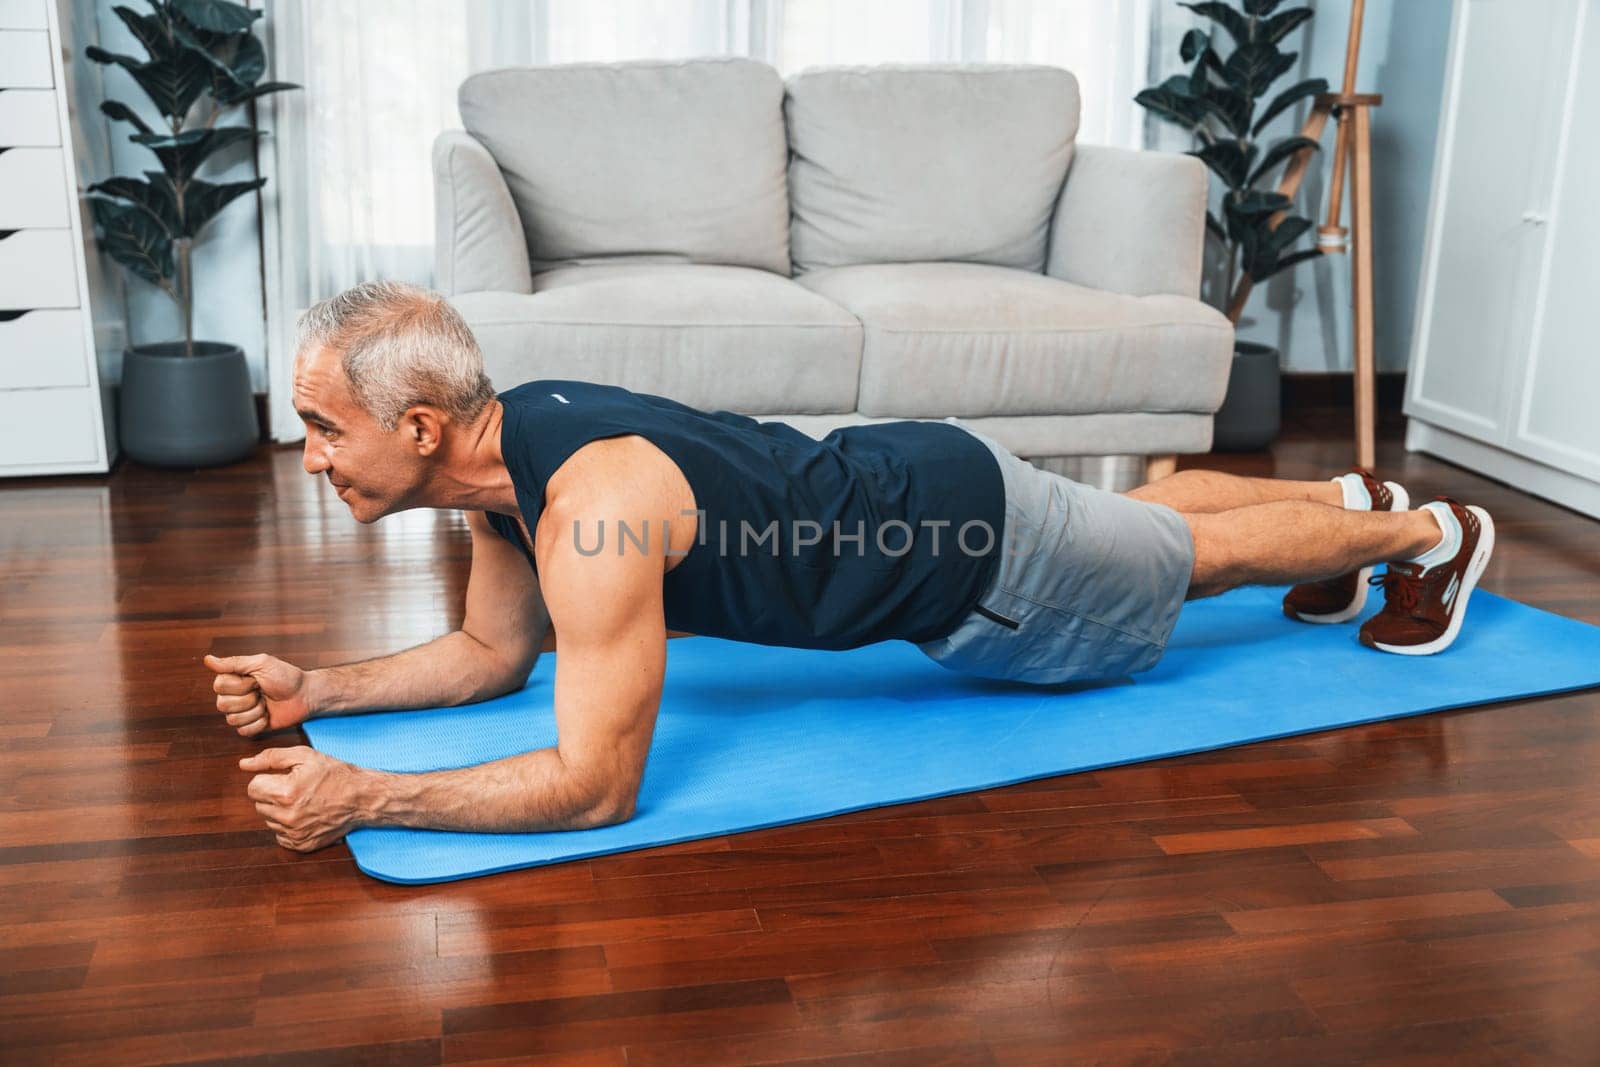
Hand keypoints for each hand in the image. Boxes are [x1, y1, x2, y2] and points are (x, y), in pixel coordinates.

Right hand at [205, 653, 313, 736]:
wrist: (305, 695)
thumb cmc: (286, 677)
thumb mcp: (262, 663)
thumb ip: (234, 663)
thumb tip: (207, 659)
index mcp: (233, 679)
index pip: (219, 686)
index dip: (239, 685)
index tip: (256, 679)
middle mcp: (233, 696)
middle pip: (222, 705)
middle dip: (248, 699)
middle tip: (263, 692)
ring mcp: (241, 713)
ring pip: (232, 720)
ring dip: (255, 711)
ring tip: (266, 703)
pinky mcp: (250, 727)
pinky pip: (243, 732)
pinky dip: (259, 724)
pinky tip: (268, 715)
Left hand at [241, 746, 368, 851]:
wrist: (361, 797)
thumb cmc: (334, 773)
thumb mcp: (304, 756)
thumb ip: (270, 758)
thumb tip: (243, 764)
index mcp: (284, 793)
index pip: (252, 788)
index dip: (267, 779)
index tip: (284, 777)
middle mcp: (287, 817)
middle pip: (259, 804)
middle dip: (272, 794)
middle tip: (296, 788)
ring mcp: (294, 833)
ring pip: (269, 820)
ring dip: (280, 810)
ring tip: (303, 801)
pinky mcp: (300, 845)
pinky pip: (280, 835)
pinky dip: (288, 826)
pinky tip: (305, 815)